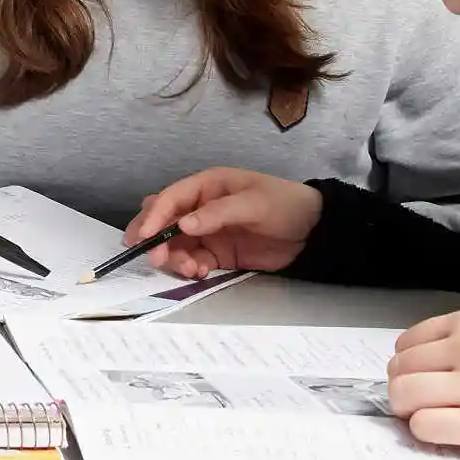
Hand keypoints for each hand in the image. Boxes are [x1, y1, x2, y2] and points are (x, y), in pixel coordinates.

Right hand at [124, 167, 323, 276]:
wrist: (315, 232)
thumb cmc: (284, 204)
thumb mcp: (253, 203)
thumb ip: (217, 213)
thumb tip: (183, 225)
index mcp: (206, 186)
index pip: (171, 198)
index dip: (155, 216)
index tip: (144, 237)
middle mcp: (201, 208)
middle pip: (164, 221)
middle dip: (155, 239)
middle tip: (155, 258)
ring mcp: (208, 232)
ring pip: (176, 245)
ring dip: (174, 257)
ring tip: (189, 269)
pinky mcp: (218, 254)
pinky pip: (194, 260)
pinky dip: (190, 268)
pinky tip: (199, 272)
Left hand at [389, 308, 459, 458]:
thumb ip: (454, 341)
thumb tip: (405, 364)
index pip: (407, 343)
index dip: (407, 364)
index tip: (420, 377)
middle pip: (401, 369)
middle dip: (404, 386)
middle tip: (420, 400)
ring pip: (405, 395)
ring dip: (408, 408)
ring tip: (428, 413)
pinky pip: (425, 426)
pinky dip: (425, 429)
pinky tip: (444, 428)